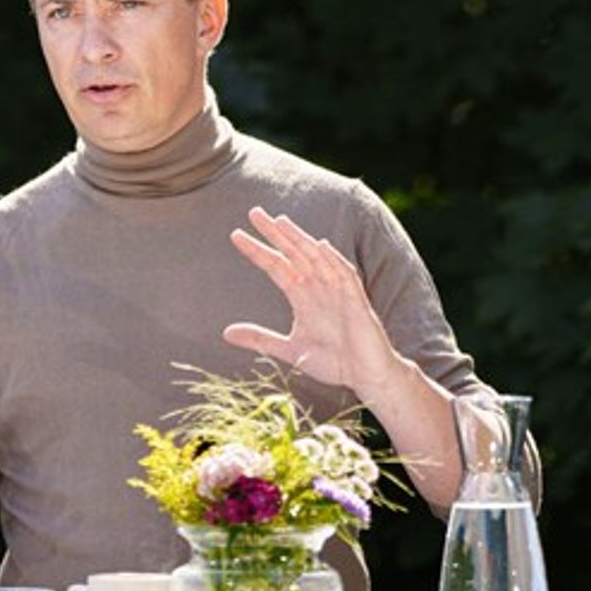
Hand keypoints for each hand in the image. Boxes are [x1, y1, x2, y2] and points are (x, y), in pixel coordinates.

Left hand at [223, 206, 403, 394]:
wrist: (365, 378)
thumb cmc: (333, 362)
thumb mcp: (289, 350)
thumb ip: (260, 339)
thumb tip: (225, 333)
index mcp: (302, 297)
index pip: (276, 267)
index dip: (258, 251)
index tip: (236, 235)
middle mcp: (318, 289)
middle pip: (294, 254)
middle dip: (275, 234)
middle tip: (254, 212)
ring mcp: (338, 293)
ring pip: (317, 259)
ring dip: (300, 240)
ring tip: (281, 222)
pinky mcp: (356, 303)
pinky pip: (345, 277)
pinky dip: (333, 261)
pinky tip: (320, 246)